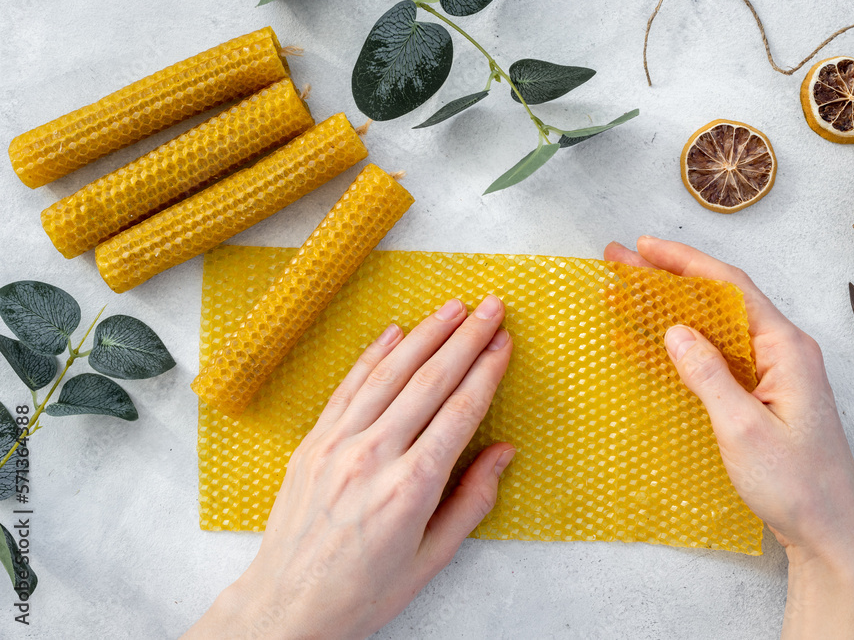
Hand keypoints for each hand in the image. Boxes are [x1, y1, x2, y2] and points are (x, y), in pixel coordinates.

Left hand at [185, 296, 514, 639]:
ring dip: (425, 335)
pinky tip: (395, 332)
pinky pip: (349, 387)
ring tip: (452, 308)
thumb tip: (502, 452)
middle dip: (466, 339)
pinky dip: (374, 356)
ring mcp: (338, 444)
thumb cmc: (363, 591)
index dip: (486, 371)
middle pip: (430, 382)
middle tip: (491, 308)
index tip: (504, 342)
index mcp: (411, 488)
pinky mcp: (314, 442)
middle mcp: (374, 456)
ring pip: (390, 374)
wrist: (289, 604)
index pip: (460, 412)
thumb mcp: (432, 558)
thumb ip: (472, 501)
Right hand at [606, 237, 853, 639]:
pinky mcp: (766, 393)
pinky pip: (722, 356)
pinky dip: (687, 344)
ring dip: (675, 309)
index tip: (644, 249)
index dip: (684, 262)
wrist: (828, 532)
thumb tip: (676, 331)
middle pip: (721, 300)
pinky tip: (658, 341)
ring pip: (718, 326)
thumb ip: (708, 375)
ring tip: (630, 294)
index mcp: (787, 349)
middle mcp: (784, 351)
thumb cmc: (796, 485)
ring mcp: (776, 372)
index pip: (731, 287)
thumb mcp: (743, 429)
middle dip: (670, 279)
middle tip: (623, 263)